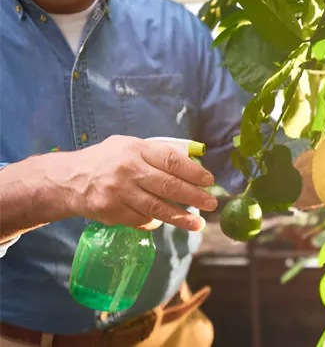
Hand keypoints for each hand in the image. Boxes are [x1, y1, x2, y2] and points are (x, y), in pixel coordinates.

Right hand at [53, 135, 216, 230]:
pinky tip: (164, 220)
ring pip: (157, 207)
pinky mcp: (112, 212)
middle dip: (193, 196)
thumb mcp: (129, 145)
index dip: (193, 172)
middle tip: (211, 203)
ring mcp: (119, 192)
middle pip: (168, 185)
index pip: (171, 160)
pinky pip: (141, 219)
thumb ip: (158, 152)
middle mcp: (128, 170)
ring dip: (181, 217)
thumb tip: (193, 161)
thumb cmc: (108, 160)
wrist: (69, 180)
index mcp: (135, 149)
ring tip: (198, 224)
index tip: (209, 181)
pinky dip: (155, 221)